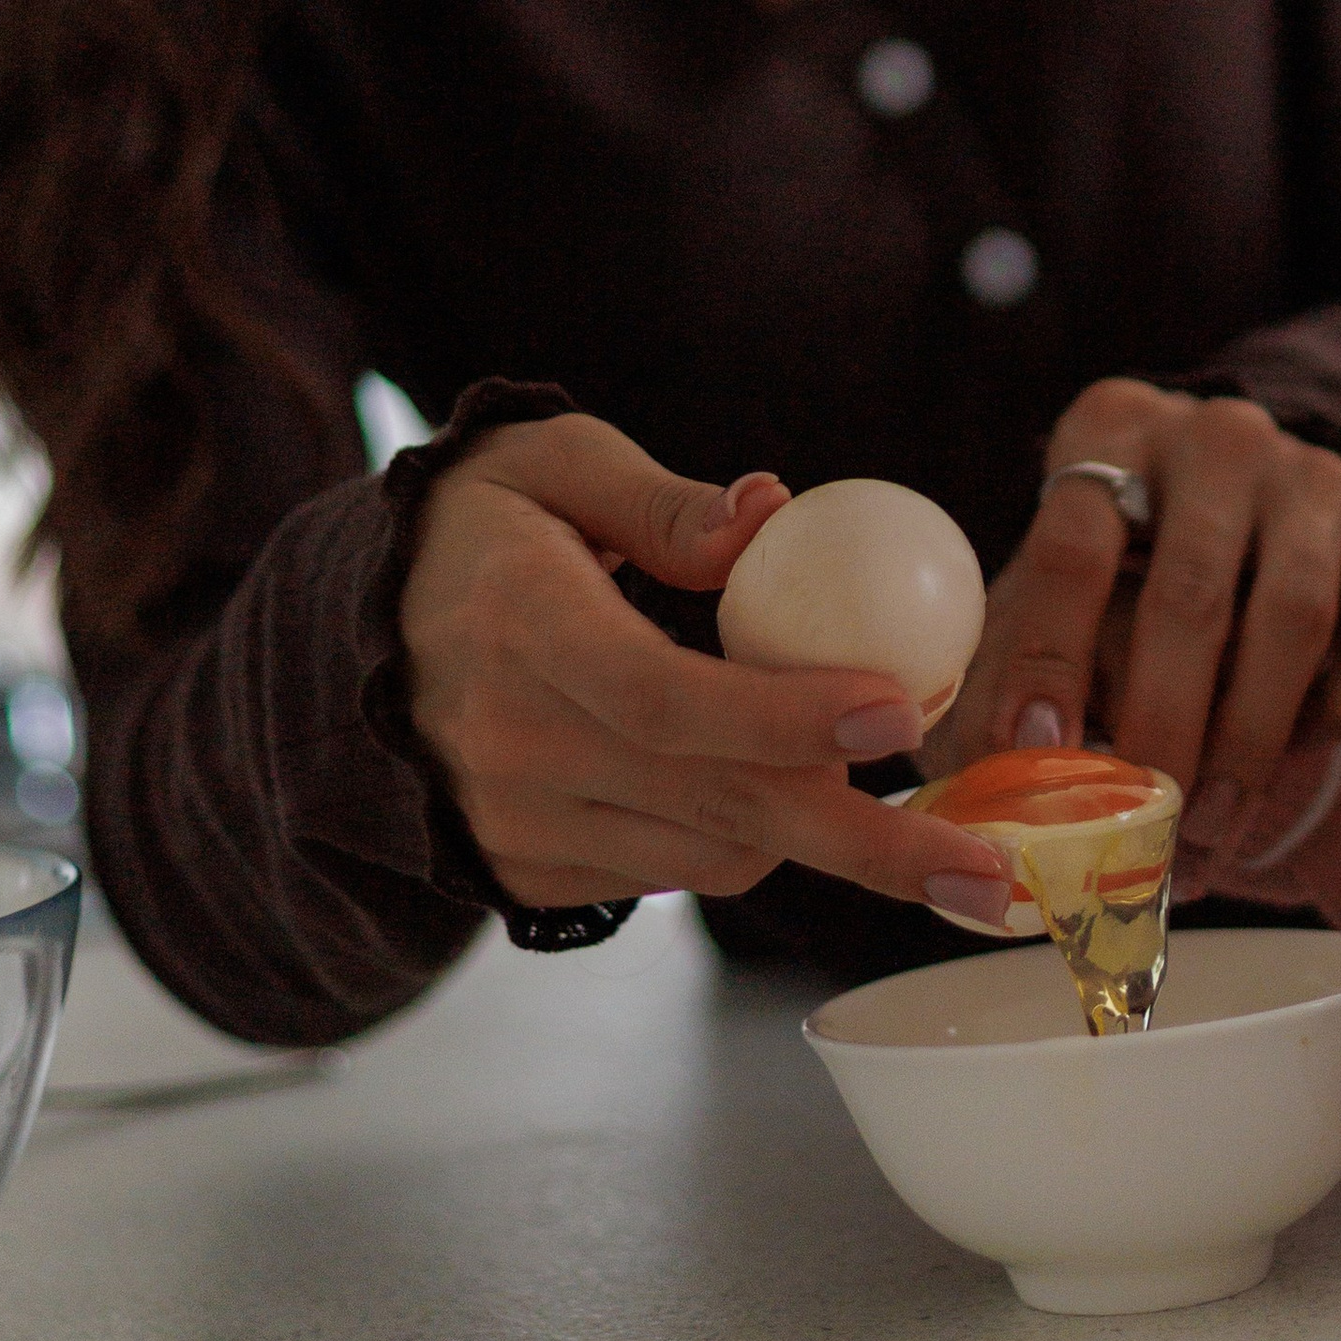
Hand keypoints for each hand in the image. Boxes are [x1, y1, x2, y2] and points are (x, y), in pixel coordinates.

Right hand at [402, 412, 1012, 922]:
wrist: (350, 635)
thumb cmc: (477, 526)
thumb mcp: (550, 462)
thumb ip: (658, 497)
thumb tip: (770, 515)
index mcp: (524, 631)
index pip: (671, 699)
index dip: (789, 716)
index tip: (899, 713)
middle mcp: (518, 746)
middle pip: (720, 808)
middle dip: (869, 846)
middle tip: (989, 877)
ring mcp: (519, 822)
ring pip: (712, 856)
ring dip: (820, 837)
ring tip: (917, 821)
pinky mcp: (529, 869)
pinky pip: (673, 872)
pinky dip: (748, 839)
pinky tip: (790, 790)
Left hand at [946, 377, 1340, 850]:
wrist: (1247, 503)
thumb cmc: (1119, 565)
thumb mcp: (1048, 588)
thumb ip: (1009, 665)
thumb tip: (990, 776)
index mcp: (1112, 428)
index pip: (1073, 545)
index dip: (1050, 657)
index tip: (1036, 754)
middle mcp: (1219, 435)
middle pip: (1190, 594)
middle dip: (1162, 728)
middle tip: (1140, 824)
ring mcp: (1317, 477)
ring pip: (1295, 617)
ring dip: (1250, 741)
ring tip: (1211, 828)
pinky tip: (1300, 753)